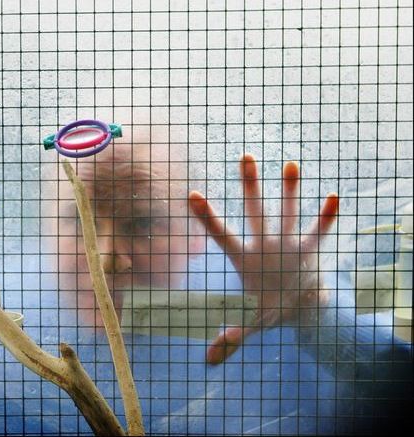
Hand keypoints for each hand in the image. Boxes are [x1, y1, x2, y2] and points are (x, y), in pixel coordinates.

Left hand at [189, 154, 338, 363]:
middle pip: (254, 210)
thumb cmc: (270, 308)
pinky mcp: (309, 250)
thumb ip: (232, 337)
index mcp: (244, 258)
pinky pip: (318, 232)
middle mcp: (264, 243)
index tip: (191, 194)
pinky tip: (331, 198)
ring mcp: (287, 243)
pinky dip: (324, 217)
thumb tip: (209, 360)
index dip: (206, 216)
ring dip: (290, 190)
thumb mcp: (252, 323)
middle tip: (245, 155)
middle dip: (250, 185)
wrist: (301, 306)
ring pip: (287, 212)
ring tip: (291, 164)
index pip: (220, 234)